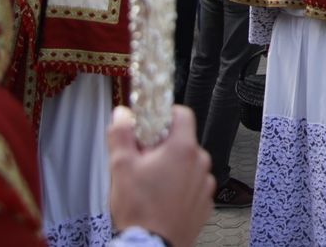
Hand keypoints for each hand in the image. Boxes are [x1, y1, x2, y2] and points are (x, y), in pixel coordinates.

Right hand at [107, 105, 213, 246]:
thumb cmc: (140, 211)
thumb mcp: (121, 166)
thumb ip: (121, 134)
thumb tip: (122, 115)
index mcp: (183, 149)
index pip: (181, 114)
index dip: (164, 115)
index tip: (150, 125)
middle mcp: (199, 164)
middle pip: (182, 141)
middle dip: (162, 146)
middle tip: (142, 159)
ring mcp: (204, 184)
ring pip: (188, 164)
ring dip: (172, 168)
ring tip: (150, 184)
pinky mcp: (204, 203)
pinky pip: (192, 186)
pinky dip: (179, 188)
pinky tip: (161, 198)